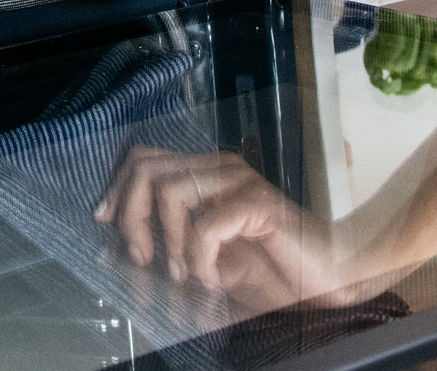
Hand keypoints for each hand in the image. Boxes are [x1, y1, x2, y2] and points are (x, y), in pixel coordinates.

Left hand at [96, 145, 379, 310]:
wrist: (332, 278)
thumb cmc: (274, 270)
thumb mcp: (207, 257)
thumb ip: (168, 246)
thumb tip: (118, 249)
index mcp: (204, 173)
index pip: (142, 159)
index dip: (117, 188)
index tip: (104, 221)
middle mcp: (219, 168)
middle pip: (146, 169)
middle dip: (131, 215)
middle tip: (142, 258)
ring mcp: (240, 182)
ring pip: (170, 191)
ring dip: (168, 241)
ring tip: (183, 274)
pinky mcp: (259, 204)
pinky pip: (207, 224)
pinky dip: (199, 256)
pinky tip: (211, 278)